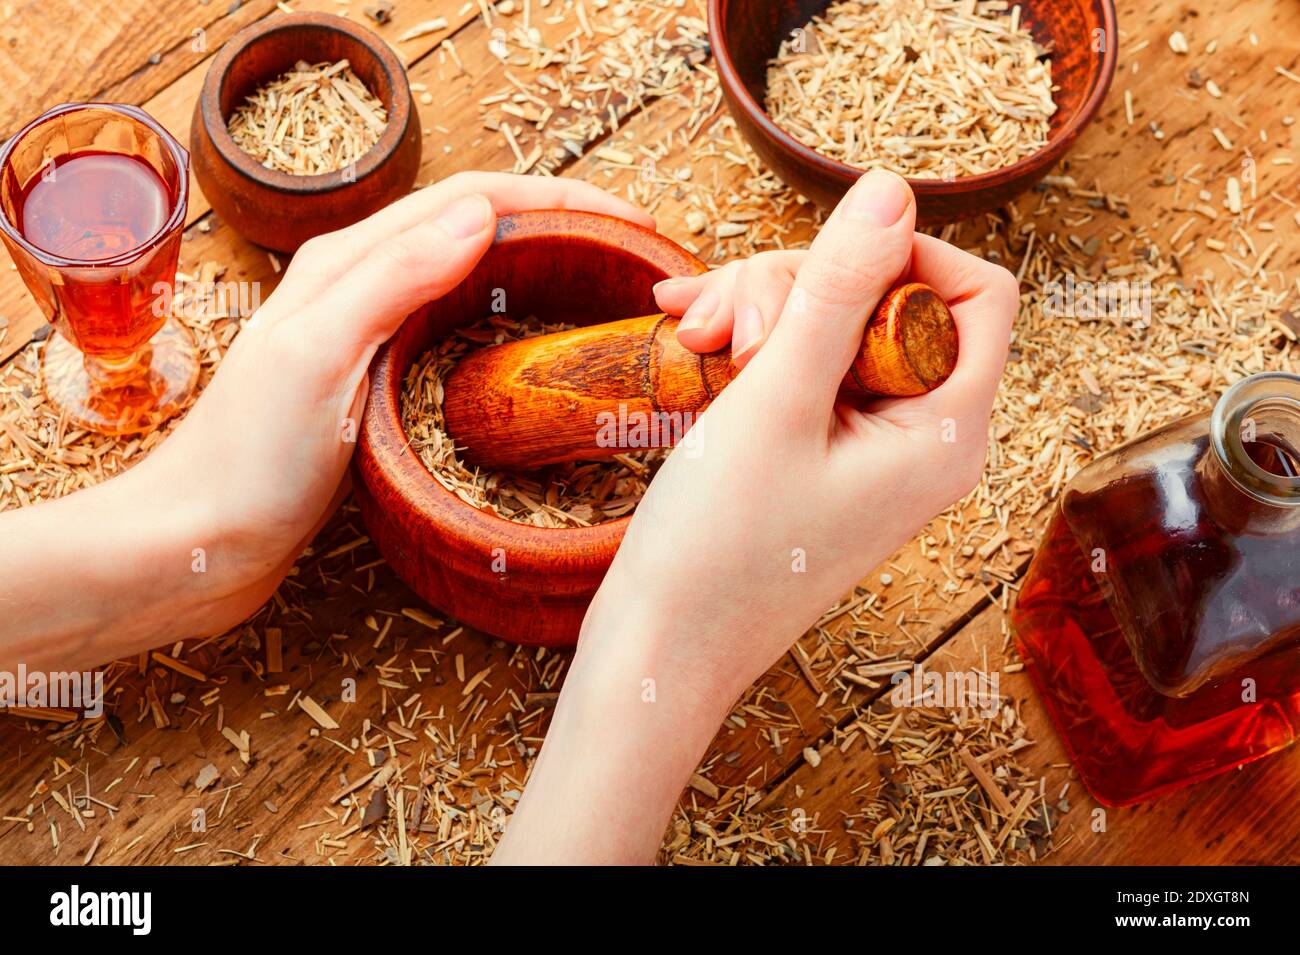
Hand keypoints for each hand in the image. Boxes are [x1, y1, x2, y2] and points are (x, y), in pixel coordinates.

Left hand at [0, 173, 652, 670]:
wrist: (194, 542)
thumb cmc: (247, 460)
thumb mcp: (321, 356)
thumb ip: (395, 278)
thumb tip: (482, 213)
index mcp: (347, 261)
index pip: (473, 197)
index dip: (557, 197)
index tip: (628, 221)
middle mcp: (359, 284)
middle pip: (475, 226)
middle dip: (556, 224)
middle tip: (628, 257)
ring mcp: (365, 334)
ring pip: (468, 276)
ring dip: (536, 268)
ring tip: (599, 292)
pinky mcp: (371, 383)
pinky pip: (453, 328)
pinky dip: (506, 321)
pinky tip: (533, 353)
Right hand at [495, 169, 1015, 862]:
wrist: (659, 652)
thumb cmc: (718, 551)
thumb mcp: (775, 400)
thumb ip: (837, 290)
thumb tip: (891, 189)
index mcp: (944, 435)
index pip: (974, 294)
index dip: (900, 256)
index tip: (813, 265)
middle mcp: (921, 442)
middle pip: (891, 303)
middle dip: (800, 287)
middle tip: (718, 319)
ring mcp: (867, 452)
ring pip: (834, 328)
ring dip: (759, 311)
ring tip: (689, 334)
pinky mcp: (820, 458)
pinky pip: (803, 370)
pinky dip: (750, 348)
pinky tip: (689, 343)